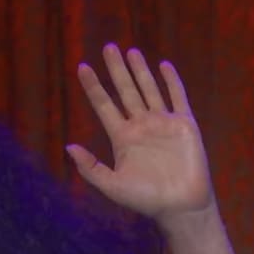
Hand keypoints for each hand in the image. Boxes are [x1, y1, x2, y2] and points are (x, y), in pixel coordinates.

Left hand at [67, 44, 214, 228]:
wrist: (181, 206)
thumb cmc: (147, 199)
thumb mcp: (112, 186)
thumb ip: (91, 167)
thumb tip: (68, 146)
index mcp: (122, 138)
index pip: (104, 105)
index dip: (93, 87)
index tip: (82, 67)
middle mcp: (141, 126)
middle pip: (125, 91)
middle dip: (116, 70)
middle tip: (108, 47)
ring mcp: (163, 123)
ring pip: (149, 90)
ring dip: (140, 70)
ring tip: (131, 51)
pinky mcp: (184, 125)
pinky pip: (177, 97)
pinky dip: (171, 81)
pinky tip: (163, 66)